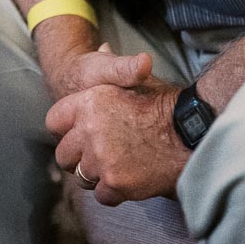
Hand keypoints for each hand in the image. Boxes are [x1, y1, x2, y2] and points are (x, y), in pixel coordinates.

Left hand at [46, 43, 187, 204]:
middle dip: (76, 158)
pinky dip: (113, 191)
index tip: (74, 135)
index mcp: (89, 103)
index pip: (54, 121)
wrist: (190, 129)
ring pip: (81, 177)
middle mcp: (90, 130)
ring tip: (112, 167)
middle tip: (93, 156)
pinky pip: (102, 194)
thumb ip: (114, 71)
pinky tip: (126, 179)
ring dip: (94, 175)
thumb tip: (102, 49)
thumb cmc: (162, 104)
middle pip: (63, 155)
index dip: (64, 130)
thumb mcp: (136, 80)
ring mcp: (101, 158)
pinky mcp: (116, 182)